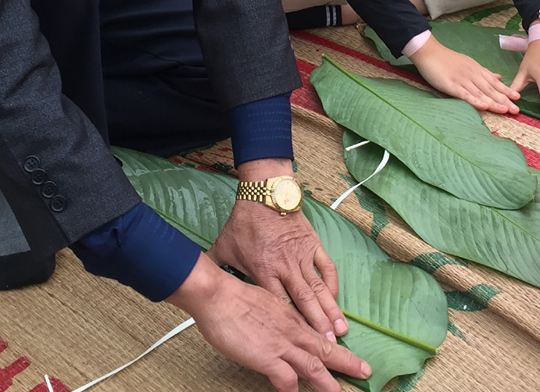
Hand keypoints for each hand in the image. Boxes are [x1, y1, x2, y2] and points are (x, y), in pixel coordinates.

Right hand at [169, 254, 370, 391]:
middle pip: (325, 348)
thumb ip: (274, 318)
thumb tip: (276, 328)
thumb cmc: (233, 298)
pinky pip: (286, 380)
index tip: (345, 349)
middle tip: (365, 370)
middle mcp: (291, 330)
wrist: (218, 295)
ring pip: (313, 365)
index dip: (333, 344)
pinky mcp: (267, 357)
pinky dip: (293, 391)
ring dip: (329, 382)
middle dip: (346, 361)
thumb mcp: (263, 303)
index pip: (317, 334)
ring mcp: (281, 344)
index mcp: (290, 317)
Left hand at [209, 200, 345, 338]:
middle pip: (304, 301)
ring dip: (329, 309)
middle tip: (330, 346)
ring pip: (318, 288)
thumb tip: (200, 282)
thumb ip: (215, 267)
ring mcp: (301, 255)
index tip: (298, 342)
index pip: (279, 303)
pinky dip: (332, 284)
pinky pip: (326, 267)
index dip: (290, 324)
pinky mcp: (312, 243)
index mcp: (263, 270)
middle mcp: (285, 267)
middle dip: (317, 325)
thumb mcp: (224, 247)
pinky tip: (335, 299)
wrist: (264, 193)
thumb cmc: (243, 221)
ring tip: (340, 329)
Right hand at [409, 36, 519, 113]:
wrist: (429, 51)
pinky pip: (465, 94)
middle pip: (490, 89)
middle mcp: (472, 75)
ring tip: (506, 110)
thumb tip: (498, 77)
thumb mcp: (469, 63)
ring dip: (494, 102)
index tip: (518, 98)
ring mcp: (462, 80)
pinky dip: (475, 101)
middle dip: (504, 100)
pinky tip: (484, 106)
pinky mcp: (451, 85)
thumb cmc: (447, 59)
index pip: (494, 82)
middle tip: (517, 110)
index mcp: (477, 70)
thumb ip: (483, 72)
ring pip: (481, 93)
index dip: (506, 90)